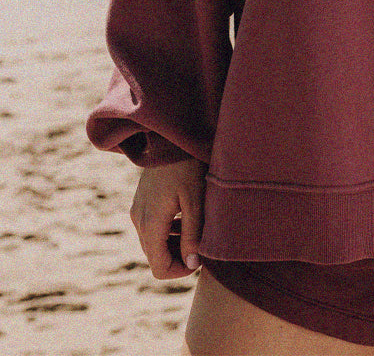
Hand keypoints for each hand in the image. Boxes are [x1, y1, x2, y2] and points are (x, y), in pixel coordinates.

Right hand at [129, 156, 207, 278]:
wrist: (171, 136)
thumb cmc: (187, 165)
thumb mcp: (195, 200)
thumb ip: (193, 234)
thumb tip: (192, 263)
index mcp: (150, 223)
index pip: (159, 268)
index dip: (181, 270)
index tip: (201, 258)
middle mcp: (138, 220)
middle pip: (156, 257)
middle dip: (179, 257)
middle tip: (203, 244)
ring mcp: (137, 210)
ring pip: (154, 243)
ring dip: (175, 244)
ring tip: (198, 230)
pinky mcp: (142, 202)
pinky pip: (152, 228)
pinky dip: (169, 231)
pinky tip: (187, 218)